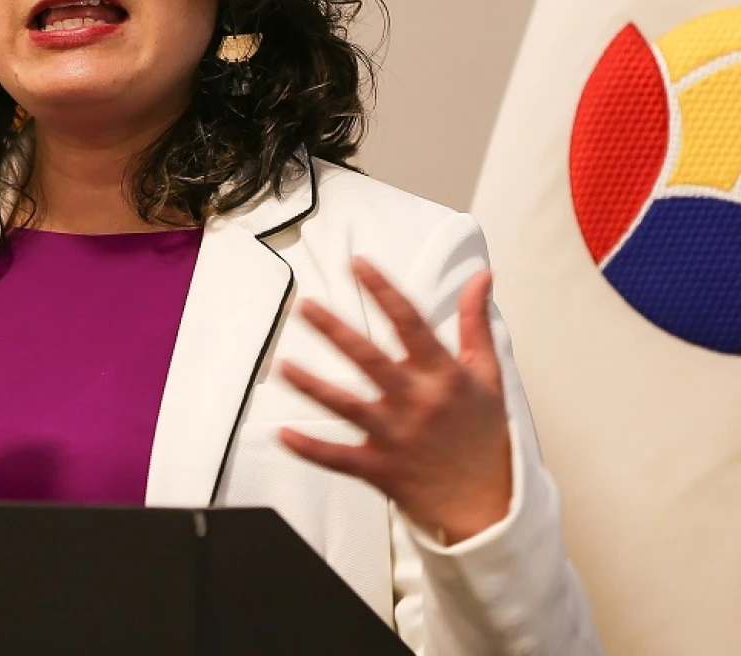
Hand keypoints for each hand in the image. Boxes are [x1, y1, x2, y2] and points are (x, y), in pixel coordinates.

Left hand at [278, 257, 511, 543]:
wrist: (487, 505)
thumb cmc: (483, 434)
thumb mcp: (488, 374)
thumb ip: (476, 322)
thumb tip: (482, 277)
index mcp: (443, 376)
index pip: (410, 323)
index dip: (383, 291)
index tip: (357, 265)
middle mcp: (417, 403)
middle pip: (370, 360)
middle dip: (335, 331)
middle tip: (305, 306)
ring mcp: (395, 436)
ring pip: (347, 406)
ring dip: (312, 385)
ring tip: (283, 365)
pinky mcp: (379, 468)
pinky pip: (338, 458)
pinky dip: (309, 448)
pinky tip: (282, 434)